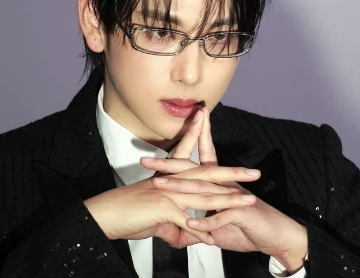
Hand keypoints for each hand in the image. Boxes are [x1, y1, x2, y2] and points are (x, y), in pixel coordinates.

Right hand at [84, 110, 258, 247]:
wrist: (105, 215)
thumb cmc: (128, 212)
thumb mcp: (157, 218)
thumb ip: (175, 225)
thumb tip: (187, 236)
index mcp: (170, 177)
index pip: (190, 154)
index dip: (199, 135)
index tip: (206, 119)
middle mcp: (172, 181)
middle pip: (208, 173)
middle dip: (233, 173)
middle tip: (254, 172)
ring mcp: (168, 193)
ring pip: (205, 195)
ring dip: (228, 199)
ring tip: (248, 200)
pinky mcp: (163, 208)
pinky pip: (187, 223)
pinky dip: (200, 234)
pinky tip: (213, 241)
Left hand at [142, 109, 307, 272]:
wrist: (276, 236)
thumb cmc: (247, 226)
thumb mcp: (219, 223)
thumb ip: (201, 220)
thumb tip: (184, 224)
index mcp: (217, 183)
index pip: (196, 161)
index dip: (178, 152)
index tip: (157, 149)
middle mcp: (223, 184)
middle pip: (193, 170)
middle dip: (170, 163)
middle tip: (147, 160)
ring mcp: (232, 197)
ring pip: (202, 189)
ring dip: (181, 187)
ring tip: (161, 185)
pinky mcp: (242, 212)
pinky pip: (221, 217)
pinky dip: (207, 222)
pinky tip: (192, 224)